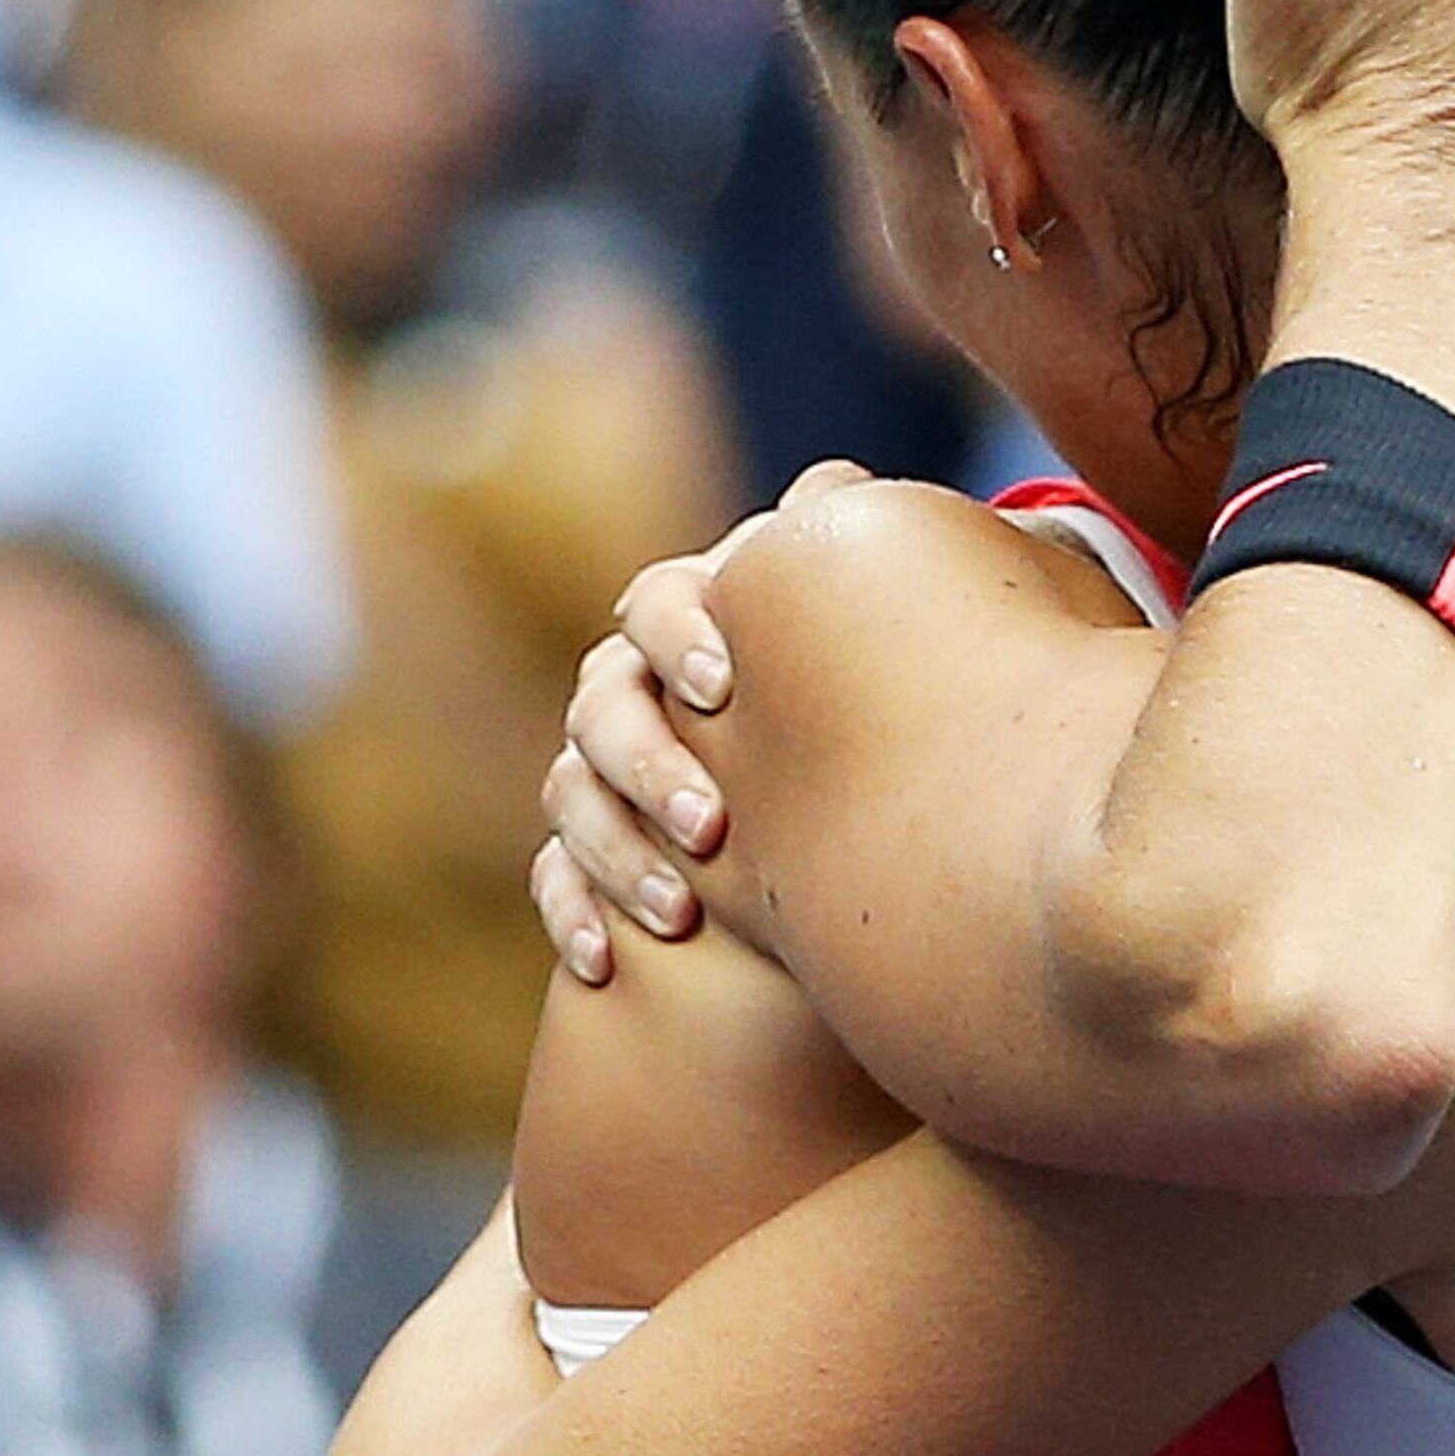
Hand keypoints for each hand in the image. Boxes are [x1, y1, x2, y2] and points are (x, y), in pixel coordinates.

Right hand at [530, 470, 867, 981]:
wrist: (844, 823)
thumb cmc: (869, 715)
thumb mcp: (886, 648)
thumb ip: (879, 578)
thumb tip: (899, 494)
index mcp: (693, 628)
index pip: (655, 606)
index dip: (680, 637)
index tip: (727, 685)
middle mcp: (634, 692)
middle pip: (601, 707)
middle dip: (649, 765)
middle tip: (713, 826)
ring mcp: (601, 776)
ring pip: (572, 798)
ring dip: (617, 854)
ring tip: (680, 914)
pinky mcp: (592, 855)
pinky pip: (555, 881)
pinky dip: (573, 915)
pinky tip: (607, 961)